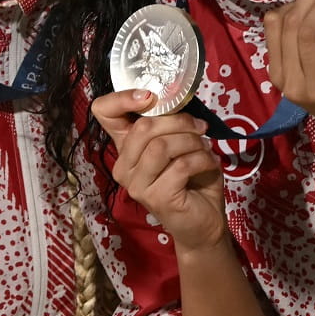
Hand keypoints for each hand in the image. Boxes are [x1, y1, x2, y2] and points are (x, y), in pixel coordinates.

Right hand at [91, 91, 226, 250]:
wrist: (204, 220)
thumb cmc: (192, 178)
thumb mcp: (179, 143)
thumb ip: (169, 124)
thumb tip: (178, 98)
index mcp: (125, 147)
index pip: (104, 112)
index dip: (121, 98)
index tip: (150, 96)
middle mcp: (123, 166)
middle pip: (143, 128)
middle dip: (179, 122)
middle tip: (201, 129)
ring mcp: (136, 185)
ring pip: (162, 146)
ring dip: (192, 142)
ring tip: (206, 148)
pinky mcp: (155, 198)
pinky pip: (180, 166)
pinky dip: (202, 159)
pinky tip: (210, 163)